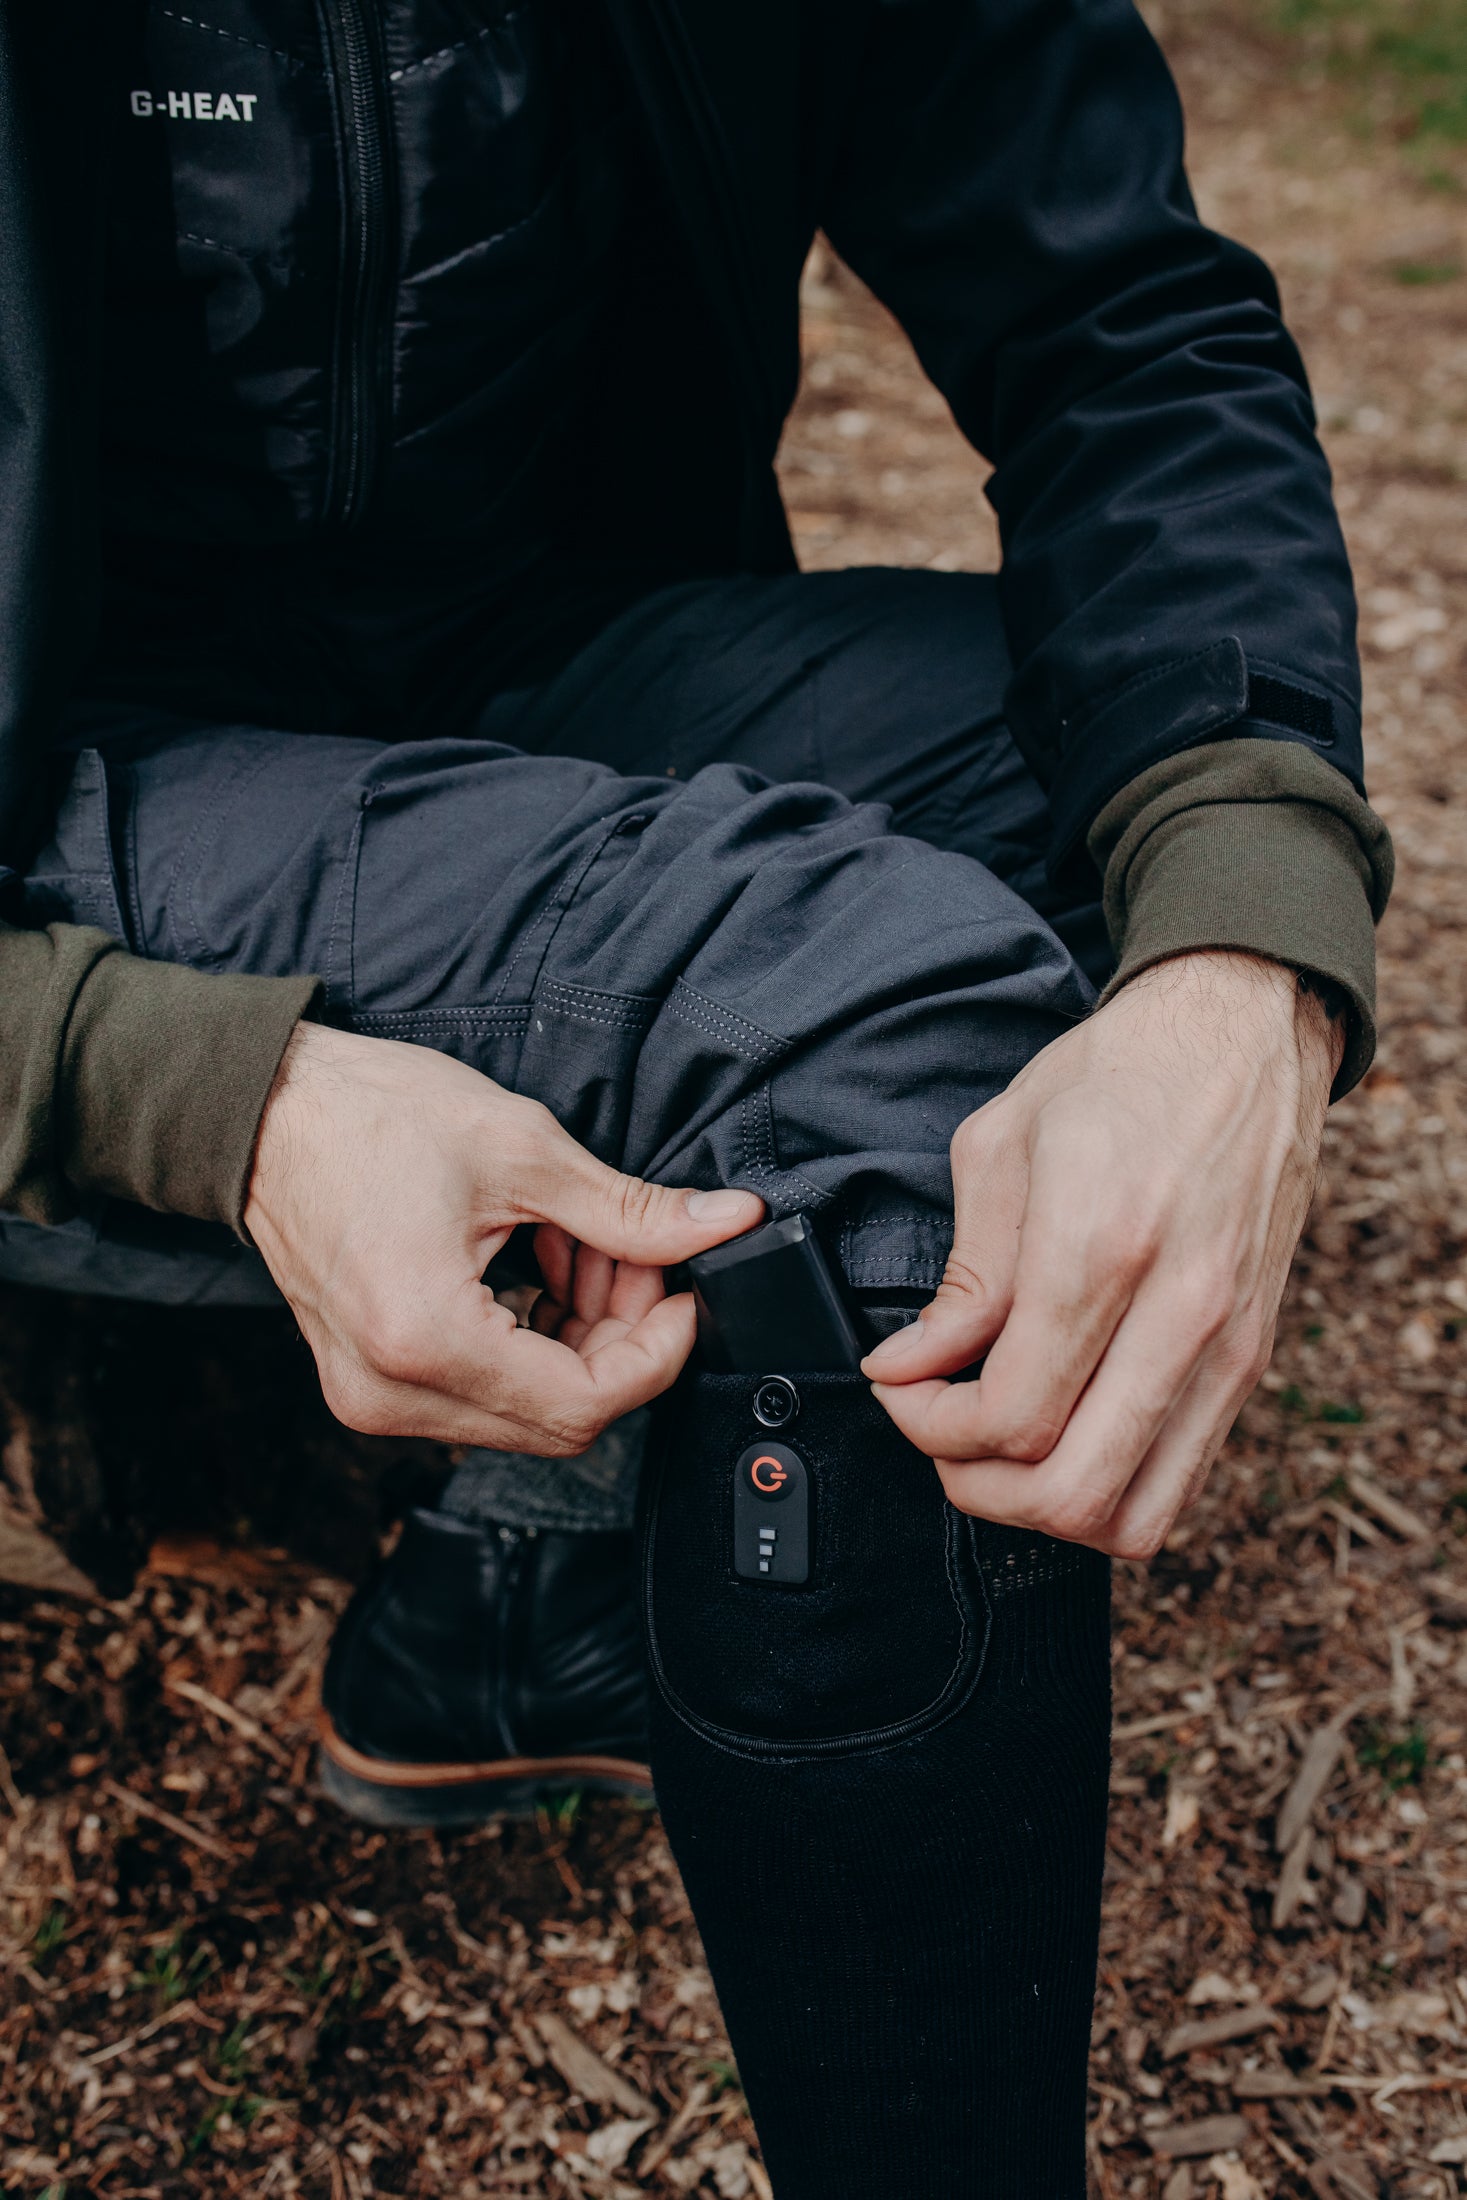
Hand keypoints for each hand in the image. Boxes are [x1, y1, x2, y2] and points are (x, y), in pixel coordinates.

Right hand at [244, 1023, 762, 1450]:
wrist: (263, 1111)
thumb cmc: (367, 1116)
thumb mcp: (520, 1148)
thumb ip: (630, 1208)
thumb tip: (724, 1225)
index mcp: (424, 1339)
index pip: (584, 1403)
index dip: (657, 1352)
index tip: (683, 1291)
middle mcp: (391, 1392)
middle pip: (559, 1419)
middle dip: (620, 1340)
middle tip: (631, 1256)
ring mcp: (373, 1397)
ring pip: (526, 1411)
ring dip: (577, 1339)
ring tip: (577, 1247)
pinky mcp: (371, 1383)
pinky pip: (481, 1394)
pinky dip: (530, 1340)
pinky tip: (537, 1268)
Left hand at [862, 952, 1342, 1558]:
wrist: (1242, 1035)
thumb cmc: (1119, 1075)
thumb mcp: (1002, 1146)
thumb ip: (962, 1278)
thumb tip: (909, 1366)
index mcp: (1101, 1244)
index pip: (1010, 1413)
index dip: (929, 1427)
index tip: (898, 1389)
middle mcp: (1179, 1309)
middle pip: (1069, 1489)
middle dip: (977, 1484)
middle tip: (939, 1431)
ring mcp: (1226, 1344)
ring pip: (1132, 1515)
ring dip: (1043, 1506)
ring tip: (997, 1446)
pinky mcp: (1252, 1359)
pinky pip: (1178, 1482)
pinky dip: (1107, 1490)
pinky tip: (1062, 1431)